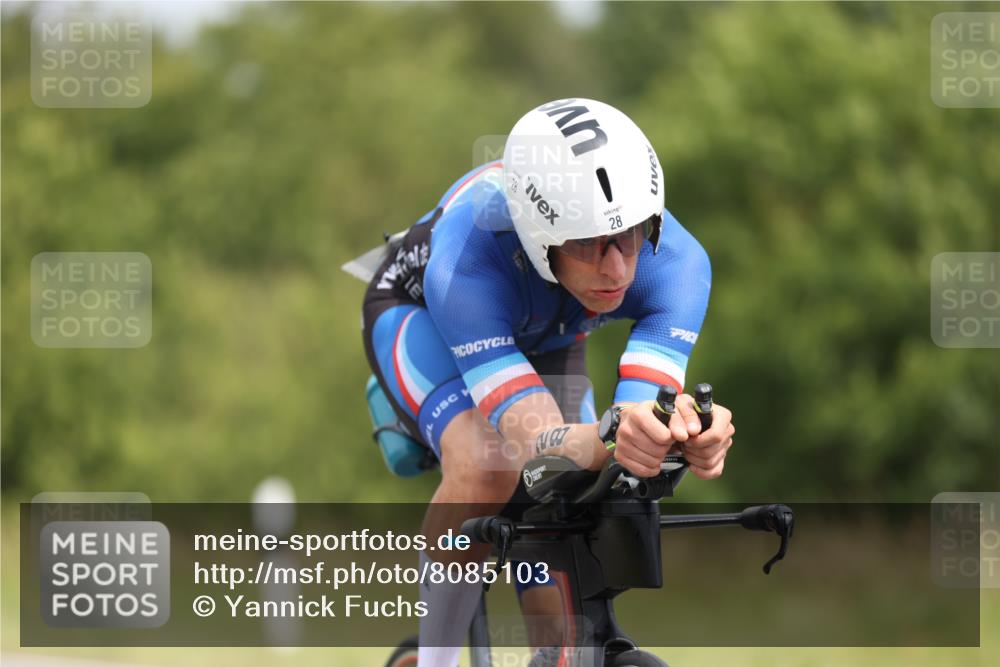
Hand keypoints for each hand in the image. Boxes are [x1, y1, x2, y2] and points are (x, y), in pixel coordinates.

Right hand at [612, 395, 734, 479]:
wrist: (635, 421)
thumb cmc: (657, 416)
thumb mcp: (672, 410)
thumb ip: (686, 417)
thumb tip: (691, 432)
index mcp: (639, 412)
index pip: (662, 435)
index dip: (673, 437)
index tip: (679, 436)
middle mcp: (626, 426)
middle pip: (657, 450)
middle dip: (666, 447)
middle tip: (665, 441)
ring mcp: (621, 442)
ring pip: (650, 461)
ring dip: (659, 458)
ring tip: (658, 448)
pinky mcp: (619, 455)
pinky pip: (642, 470)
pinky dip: (651, 467)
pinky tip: (651, 457)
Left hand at [670, 395, 734, 479]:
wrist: (679, 421)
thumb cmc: (679, 412)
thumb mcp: (676, 409)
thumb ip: (681, 418)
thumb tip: (693, 431)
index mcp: (722, 416)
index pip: (716, 435)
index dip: (698, 441)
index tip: (686, 438)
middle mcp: (727, 430)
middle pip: (711, 451)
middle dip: (692, 450)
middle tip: (682, 443)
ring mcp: (725, 446)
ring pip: (710, 462)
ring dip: (692, 459)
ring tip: (684, 448)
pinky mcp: (721, 458)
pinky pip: (714, 472)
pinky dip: (700, 471)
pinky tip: (690, 463)